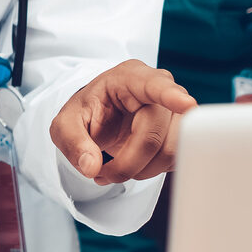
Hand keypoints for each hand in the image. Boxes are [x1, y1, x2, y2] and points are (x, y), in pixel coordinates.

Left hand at [51, 59, 197, 185]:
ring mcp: (175, 111)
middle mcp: (159, 89)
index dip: (171, 96)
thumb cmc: (88, 113)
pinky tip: (133, 168)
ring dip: (142, 170)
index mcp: (130, 77)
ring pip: (171, 151)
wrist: (102, 118)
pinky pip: (176, 159)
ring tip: (115, 171)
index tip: (186, 105)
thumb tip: (91, 165)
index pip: (154, 85)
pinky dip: (153, 171)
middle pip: (154, 134)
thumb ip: (72, 141)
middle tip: (103, 173)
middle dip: (128, 163)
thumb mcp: (65, 124)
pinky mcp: (182, 133)